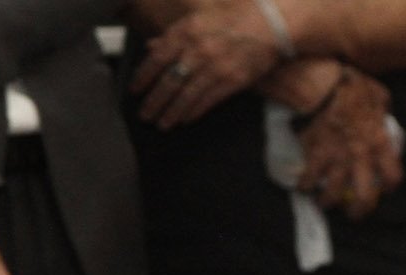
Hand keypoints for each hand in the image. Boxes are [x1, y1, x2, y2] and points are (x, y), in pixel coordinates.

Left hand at [133, 0, 282, 128]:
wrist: (270, 25)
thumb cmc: (233, 19)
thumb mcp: (198, 19)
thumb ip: (175, 34)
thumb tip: (152, 46)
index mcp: (187, 31)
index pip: (157, 58)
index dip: (144, 76)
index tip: (134, 90)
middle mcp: (198, 49)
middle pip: (169, 81)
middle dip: (155, 101)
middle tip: (144, 115)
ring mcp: (216, 66)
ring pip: (187, 95)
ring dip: (173, 112)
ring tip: (162, 124)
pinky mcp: (234, 80)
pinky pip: (209, 100)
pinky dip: (195, 111)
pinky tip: (185, 119)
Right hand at [296, 68, 402, 218]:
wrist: (328, 83)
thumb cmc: (356, 87)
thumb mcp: (380, 97)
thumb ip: (383, 110)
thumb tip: (383, 112)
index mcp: (380, 145)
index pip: (392, 177)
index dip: (389, 186)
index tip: (384, 187)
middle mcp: (361, 158)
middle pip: (364, 197)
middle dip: (358, 211)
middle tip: (353, 213)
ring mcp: (337, 158)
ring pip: (332, 193)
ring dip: (327, 202)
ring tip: (324, 203)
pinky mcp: (315, 153)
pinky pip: (308, 177)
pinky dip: (303, 184)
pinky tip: (302, 186)